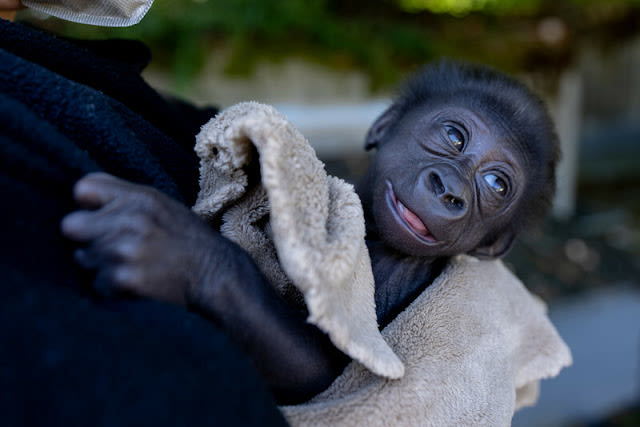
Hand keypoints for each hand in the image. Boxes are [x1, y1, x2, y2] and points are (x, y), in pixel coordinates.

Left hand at [61, 172, 218, 305]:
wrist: (217, 275)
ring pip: (83, 257)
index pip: (83, 188)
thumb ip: (123, 196)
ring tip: (133, 264)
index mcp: (141, 198)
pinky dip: (112, 286)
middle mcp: (131, 221)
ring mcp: (126, 251)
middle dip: (88, 237)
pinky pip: (97, 283)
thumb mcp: (163, 205)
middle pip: (72, 226)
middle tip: (113, 246)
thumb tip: (79, 195)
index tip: (101, 217)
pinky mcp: (125, 279)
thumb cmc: (188, 240)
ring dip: (102, 264)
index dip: (88, 205)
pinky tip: (137, 281)